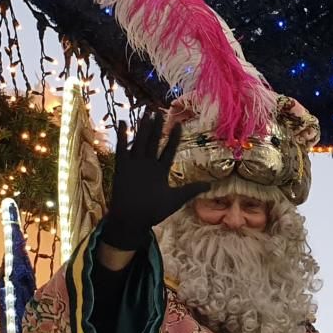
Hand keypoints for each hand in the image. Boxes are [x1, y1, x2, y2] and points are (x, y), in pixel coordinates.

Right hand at [101, 111, 209, 250]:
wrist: (133, 221)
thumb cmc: (154, 212)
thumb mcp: (176, 199)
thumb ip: (191, 190)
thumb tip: (210, 186)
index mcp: (161, 171)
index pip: (169, 150)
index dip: (173, 137)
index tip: (178, 124)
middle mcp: (148, 165)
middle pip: (153, 141)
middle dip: (156, 127)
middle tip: (158, 111)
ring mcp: (135, 165)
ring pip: (140, 142)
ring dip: (143, 128)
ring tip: (146, 113)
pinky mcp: (122, 167)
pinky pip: (122, 149)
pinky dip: (121, 136)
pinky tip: (122, 122)